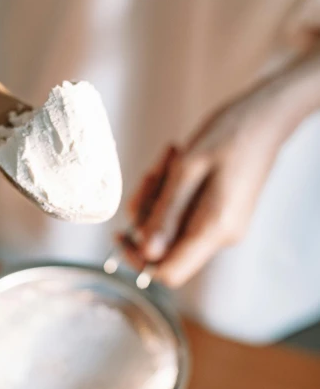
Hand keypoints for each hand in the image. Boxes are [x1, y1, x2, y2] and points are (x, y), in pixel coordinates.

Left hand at [122, 86, 289, 288]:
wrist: (266, 116)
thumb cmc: (230, 134)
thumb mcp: (187, 169)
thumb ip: (165, 213)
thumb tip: (145, 252)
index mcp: (214, 229)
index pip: (170, 272)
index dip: (139, 259)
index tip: (121, 232)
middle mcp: (220, 235)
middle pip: (165, 245)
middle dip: (148, 212)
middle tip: (152, 174)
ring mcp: (221, 224)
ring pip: (171, 225)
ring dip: (159, 194)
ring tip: (169, 159)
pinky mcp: (220, 212)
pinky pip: (183, 212)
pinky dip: (172, 190)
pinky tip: (177, 161)